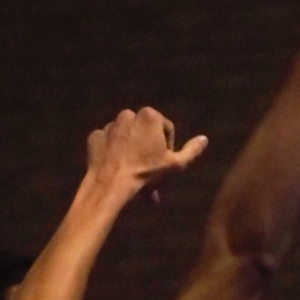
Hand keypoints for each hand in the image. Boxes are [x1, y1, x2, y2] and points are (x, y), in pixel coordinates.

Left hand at [86, 108, 207, 198]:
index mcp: (150, 116)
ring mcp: (109, 125)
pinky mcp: (95, 137)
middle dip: (148, 152)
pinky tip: (118, 170)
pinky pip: (109, 144)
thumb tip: (204, 139)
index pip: (166, 130)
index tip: (163, 165)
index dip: (167, 149)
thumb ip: (191, 151)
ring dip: (132, 152)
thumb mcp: (175, 165)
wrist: (110, 185)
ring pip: (127, 138)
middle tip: (149, 174)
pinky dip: (113, 153)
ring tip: (134, 175)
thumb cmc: (146, 173)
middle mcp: (128, 114)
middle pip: (145, 134)